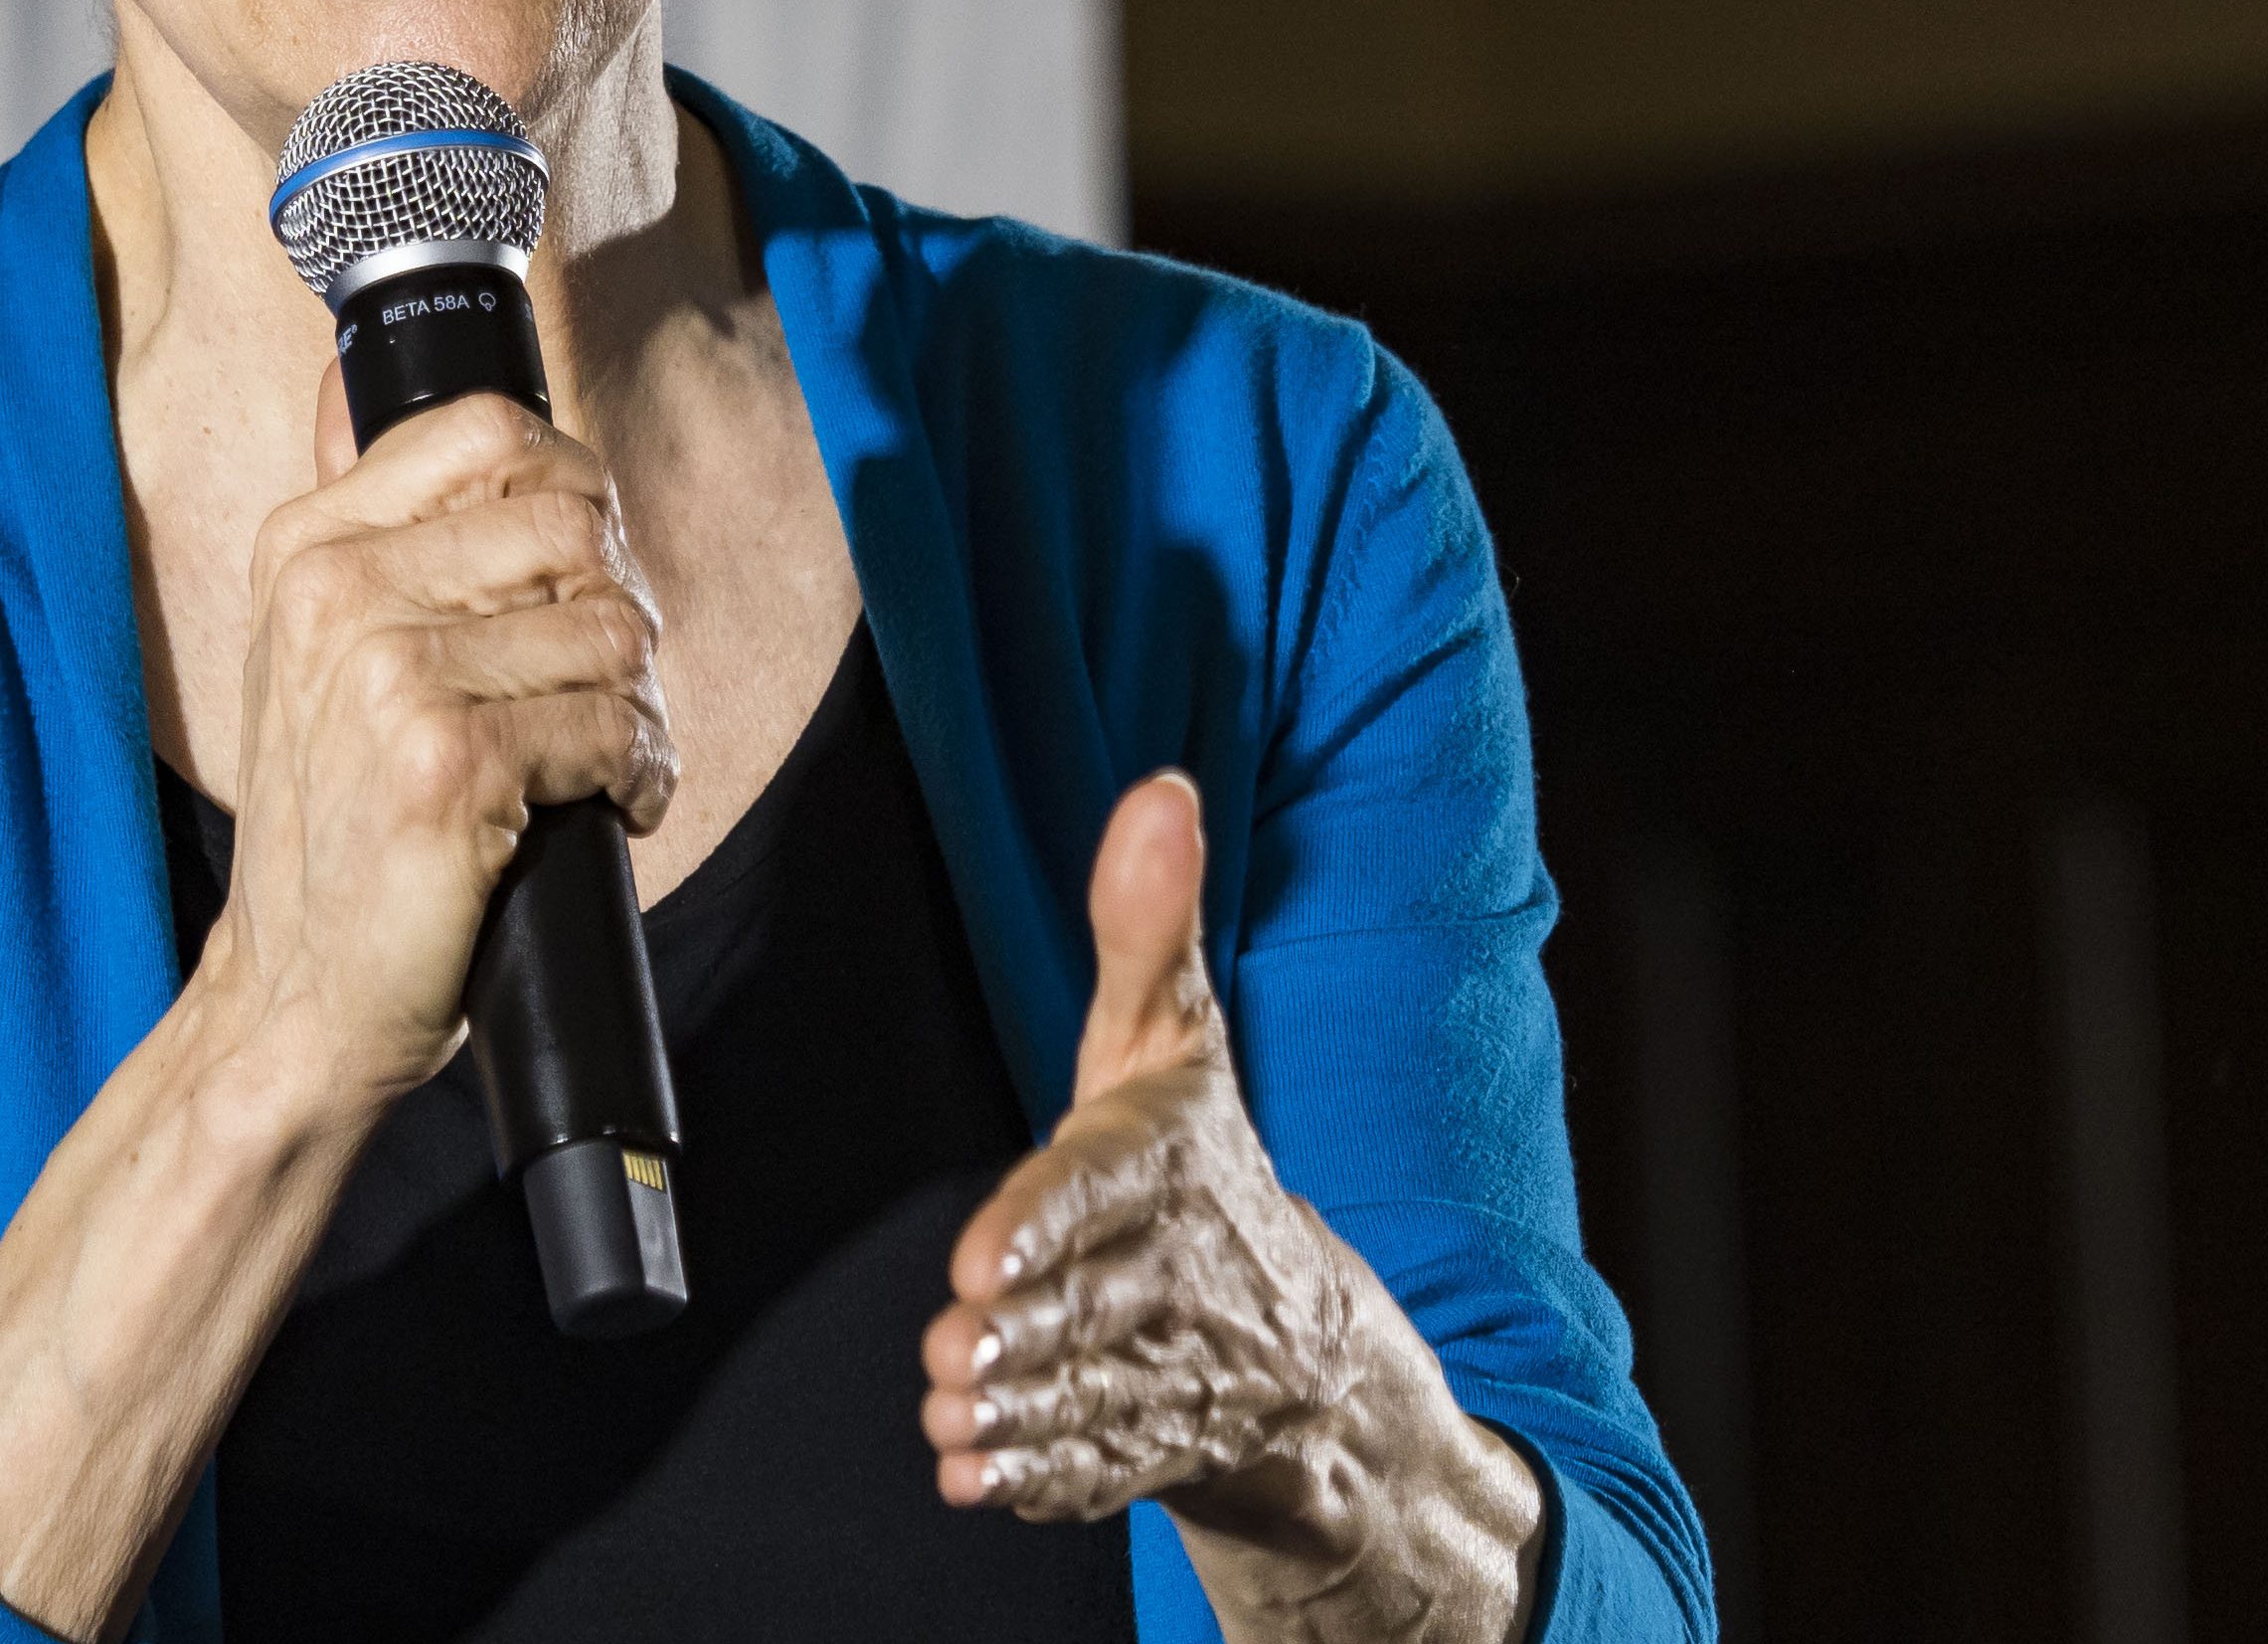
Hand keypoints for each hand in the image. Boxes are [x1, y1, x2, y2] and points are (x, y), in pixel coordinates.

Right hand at [198, 373, 675, 1115]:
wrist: (295, 997)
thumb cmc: (334, 828)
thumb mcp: (309, 650)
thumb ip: (354, 521)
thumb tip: (348, 383)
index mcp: (308, 546)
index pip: (491, 432)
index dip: (575, 492)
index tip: (580, 571)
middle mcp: (337, 593)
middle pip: (574, 526)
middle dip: (622, 610)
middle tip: (608, 687)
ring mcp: (387, 676)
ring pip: (609, 629)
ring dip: (639, 705)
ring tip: (605, 757)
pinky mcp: (447, 763)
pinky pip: (611, 724)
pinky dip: (637, 771)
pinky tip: (606, 805)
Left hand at [919, 774, 1543, 1642]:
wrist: (1314, 1346)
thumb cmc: (1203, 1164)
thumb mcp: (1170, 1040)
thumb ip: (1145, 926)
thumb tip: (1160, 789)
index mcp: (1181, 1161)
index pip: (1114, 1187)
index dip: (1049, 1220)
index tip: (982, 1254)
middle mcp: (1194, 1271)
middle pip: (1107, 1302)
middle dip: (1032, 1328)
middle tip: (954, 1345)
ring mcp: (1190, 1371)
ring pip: (1104, 1392)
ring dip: (1027, 1409)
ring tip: (953, 1414)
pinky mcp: (1174, 1447)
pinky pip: (1115, 1469)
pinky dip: (1047, 1478)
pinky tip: (979, 1478)